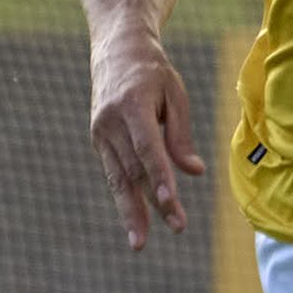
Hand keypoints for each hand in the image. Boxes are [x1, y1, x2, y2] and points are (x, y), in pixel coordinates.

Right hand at [86, 31, 204, 250]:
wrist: (116, 49)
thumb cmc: (153, 72)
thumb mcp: (174, 93)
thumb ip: (180, 134)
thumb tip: (193, 172)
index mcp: (132, 105)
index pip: (148, 148)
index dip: (159, 177)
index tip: (170, 202)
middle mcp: (110, 122)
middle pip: (133, 169)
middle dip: (153, 203)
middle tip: (174, 228)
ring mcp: (100, 132)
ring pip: (117, 178)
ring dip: (131, 212)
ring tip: (140, 243)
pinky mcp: (98, 140)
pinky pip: (113, 173)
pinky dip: (124, 198)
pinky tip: (134, 221)